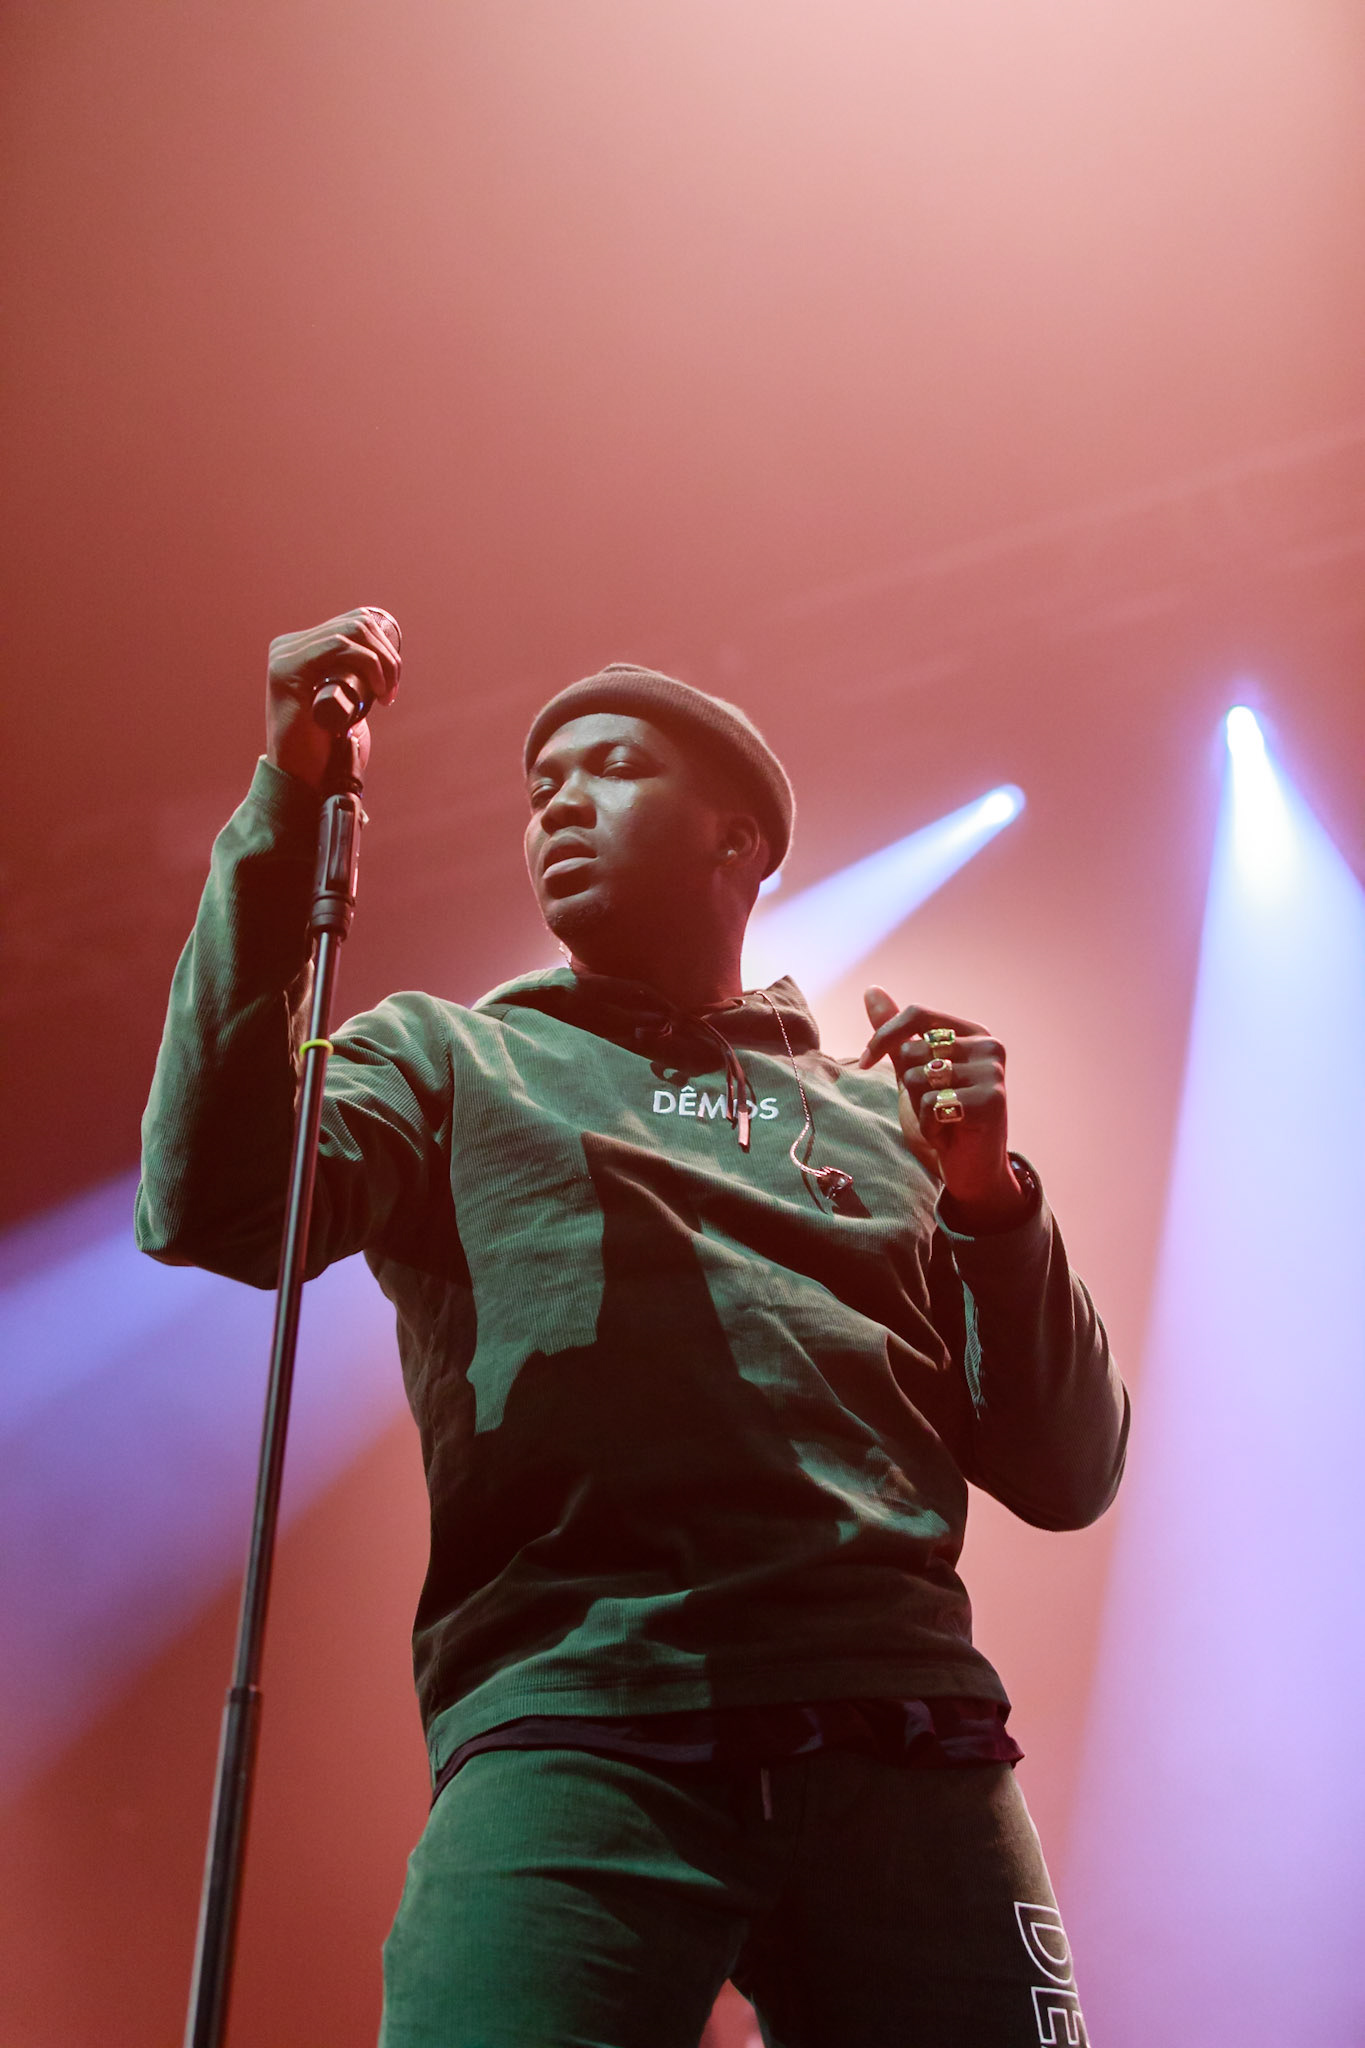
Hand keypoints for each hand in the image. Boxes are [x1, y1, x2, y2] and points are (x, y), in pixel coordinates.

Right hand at [266, 607, 401, 791]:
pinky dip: (367, 662)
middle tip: (392, 690)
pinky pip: (337, 646)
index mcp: (300, 649)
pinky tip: (376, 689)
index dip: (383, 646)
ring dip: (381, 660)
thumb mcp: (342, 705)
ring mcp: (284, 656)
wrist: (300, 780)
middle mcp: (288, 647)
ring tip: (386, 693)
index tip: (392, 682)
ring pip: (350, 631)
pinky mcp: (287, 670)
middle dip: (386, 654)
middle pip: (355, 624)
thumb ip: (350, 682)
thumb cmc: (324, 750)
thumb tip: (383, 660)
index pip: (351, 625)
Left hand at [858, 985, 1027, 1228]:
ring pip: (918, 1078)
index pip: (917, 1014)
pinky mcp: (990, 1101)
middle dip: (908, 1086)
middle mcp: (989, 1046)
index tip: (865, 1062)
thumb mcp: (913, 1070)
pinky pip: (932, 1104)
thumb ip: (897, 1033)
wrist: (970, 1168)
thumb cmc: (943, 1117)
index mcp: (973, 1033)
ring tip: (942, 1120)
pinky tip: (949, 1134)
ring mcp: (992, 1073)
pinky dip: (930, 1126)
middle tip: (933, 1107)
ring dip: (919, 1108)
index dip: (884, 1037)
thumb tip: (871, 990)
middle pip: (913, 1050)